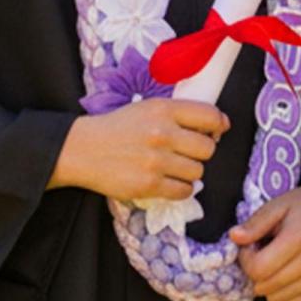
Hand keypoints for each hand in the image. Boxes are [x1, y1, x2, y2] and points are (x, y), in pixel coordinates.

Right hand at [50, 99, 228, 199]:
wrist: (82, 149)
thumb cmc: (119, 127)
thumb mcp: (149, 108)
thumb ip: (180, 114)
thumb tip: (219, 125)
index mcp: (164, 110)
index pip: (211, 116)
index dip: (219, 124)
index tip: (217, 130)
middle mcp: (162, 133)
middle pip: (208, 148)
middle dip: (202, 151)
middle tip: (189, 152)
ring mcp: (155, 161)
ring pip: (198, 171)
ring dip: (191, 171)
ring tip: (176, 167)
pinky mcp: (147, 185)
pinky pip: (183, 191)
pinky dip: (182, 189)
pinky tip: (171, 182)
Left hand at [230, 178, 300, 300]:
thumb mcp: (277, 206)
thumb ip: (255, 224)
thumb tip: (234, 237)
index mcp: (298, 239)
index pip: (257, 270)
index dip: (246, 260)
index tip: (252, 247)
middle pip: (264, 287)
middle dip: (257, 272)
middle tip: (265, 253)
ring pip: (275, 299)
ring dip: (270, 284)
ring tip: (279, 261)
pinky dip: (284, 292)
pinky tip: (290, 272)